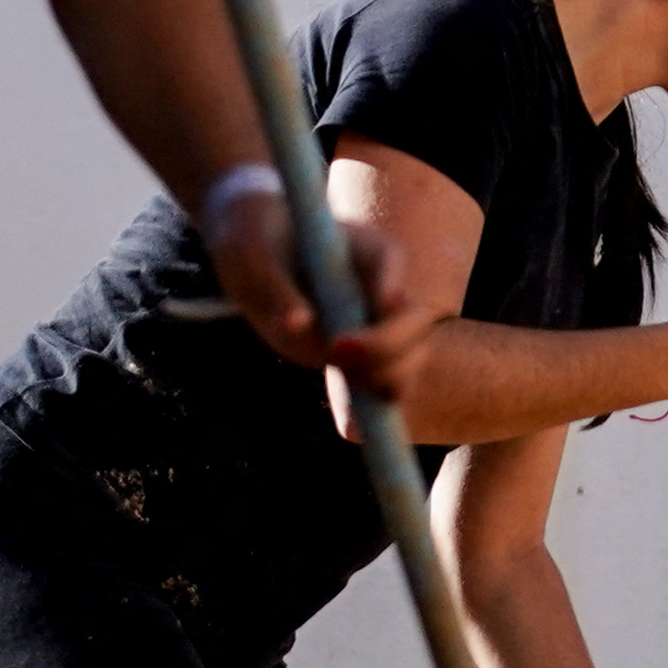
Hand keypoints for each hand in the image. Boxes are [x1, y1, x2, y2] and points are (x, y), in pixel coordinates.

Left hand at [210, 177, 449, 409]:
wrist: (253, 250)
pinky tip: (356, 426)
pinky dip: (373, 402)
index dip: (386, 291)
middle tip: (339, 357)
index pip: (391, 264)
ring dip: (386, 378)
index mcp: (367, 250)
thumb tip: (298, 327)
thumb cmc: (254, 240)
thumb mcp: (254, 258)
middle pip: (414, 319)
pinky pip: (378, 380)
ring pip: (407, 355)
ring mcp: (371, 323)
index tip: (369, 310)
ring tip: (355, 396)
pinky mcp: (355, 354)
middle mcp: (379, 289)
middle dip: (390, 346)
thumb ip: (278, 291)